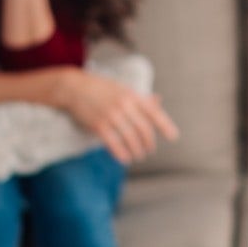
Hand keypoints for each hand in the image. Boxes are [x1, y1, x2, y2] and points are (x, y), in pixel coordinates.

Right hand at [58, 70, 180, 163]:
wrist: (74, 88)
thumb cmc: (101, 89)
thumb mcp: (122, 89)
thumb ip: (140, 98)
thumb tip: (159, 101)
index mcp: (132, 95)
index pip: (154, 112)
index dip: (165, 125)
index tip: (173, 137)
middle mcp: (124, 105)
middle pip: (143, 129)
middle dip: (149, 142)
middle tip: (149, 150)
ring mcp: (111, 115)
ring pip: (130, 138)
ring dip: (137, 150)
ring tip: (139, 156)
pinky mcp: (98, 125)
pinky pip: (114, 143)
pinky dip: (122, 153)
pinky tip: (125, 159)